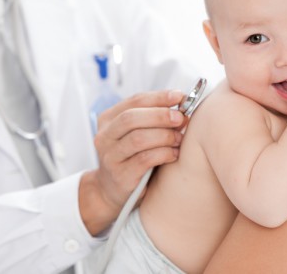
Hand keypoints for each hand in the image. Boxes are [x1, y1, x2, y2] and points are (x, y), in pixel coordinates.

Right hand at [78, 90, 185, 234]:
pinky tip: (174, 154)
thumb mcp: (136, 133)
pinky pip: (145, 159)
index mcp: (108, 119)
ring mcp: (110, 157)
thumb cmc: (131, 157)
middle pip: (132, 118)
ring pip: (138, 138)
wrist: (112, 190)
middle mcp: (105, 136)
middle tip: (181, 117)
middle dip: (160, 115)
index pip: (134, 101)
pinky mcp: (120, 176)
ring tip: (179, 138)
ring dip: (165, 136)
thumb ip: (152, 119)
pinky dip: (164, 153)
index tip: (180, 96)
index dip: (159, 97)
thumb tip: (182, 106)